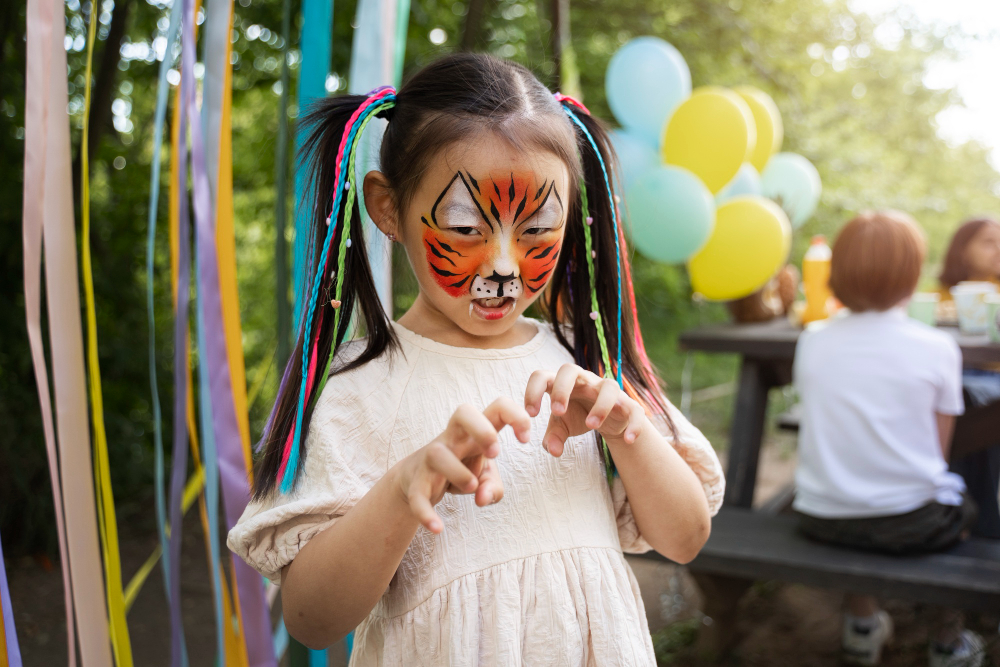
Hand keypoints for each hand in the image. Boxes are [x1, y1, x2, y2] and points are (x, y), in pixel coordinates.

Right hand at [394, 397, 530, 533]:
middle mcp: (453, 439)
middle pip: (463, 412)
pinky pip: (417, 494)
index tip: (525, 440)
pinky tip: (437, 528)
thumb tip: (483, 497)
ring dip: (458, 473)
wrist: (415, 479)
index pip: (497, 407)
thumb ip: (493, 487)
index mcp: (475, 433)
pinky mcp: (416, 482)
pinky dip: (426, 512)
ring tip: (472, 488)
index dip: (516, 416)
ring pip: (438, 453)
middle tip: (495, 453)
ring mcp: (432, 458)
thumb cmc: (460, 470)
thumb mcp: (484, 478)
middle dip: (483, 430)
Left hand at [524, 364, 647, 456]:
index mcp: (562, 383)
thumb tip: (553, 450)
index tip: (531, 414)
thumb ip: (553, 436)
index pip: (542, 376)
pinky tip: (628, 440)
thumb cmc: (578, 415)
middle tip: (557, 412)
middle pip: (569, 369)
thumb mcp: (562, 426)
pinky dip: (633, 424)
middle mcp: (583, 381)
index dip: (533, 391)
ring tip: (591, 426)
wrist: (608, 420)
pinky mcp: (628, 404)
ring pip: (608, 387)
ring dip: (600, 406)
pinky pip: (634, 410)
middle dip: (561, 389)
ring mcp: (607, 390)